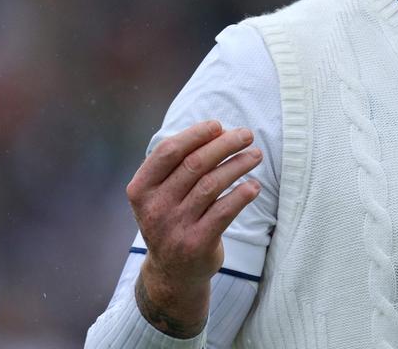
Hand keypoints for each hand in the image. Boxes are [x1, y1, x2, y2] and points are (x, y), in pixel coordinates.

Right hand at [125, 120, 262, 337]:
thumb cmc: (173, 219)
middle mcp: (154, 208)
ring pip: (212, 184)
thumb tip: (218, 131)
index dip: (195, 134)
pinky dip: (242, 194)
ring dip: (238, 164)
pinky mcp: (197, 243)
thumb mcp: (162, 194)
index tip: (218, 125)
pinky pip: (224, 211)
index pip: (167, 152)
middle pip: (194, 164)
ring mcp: (174, 227)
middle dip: (224, 144)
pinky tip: (254, 186)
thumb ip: (179, 165)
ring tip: (256, 155)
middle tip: (247, 135)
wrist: (172, 273)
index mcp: (141, 189)